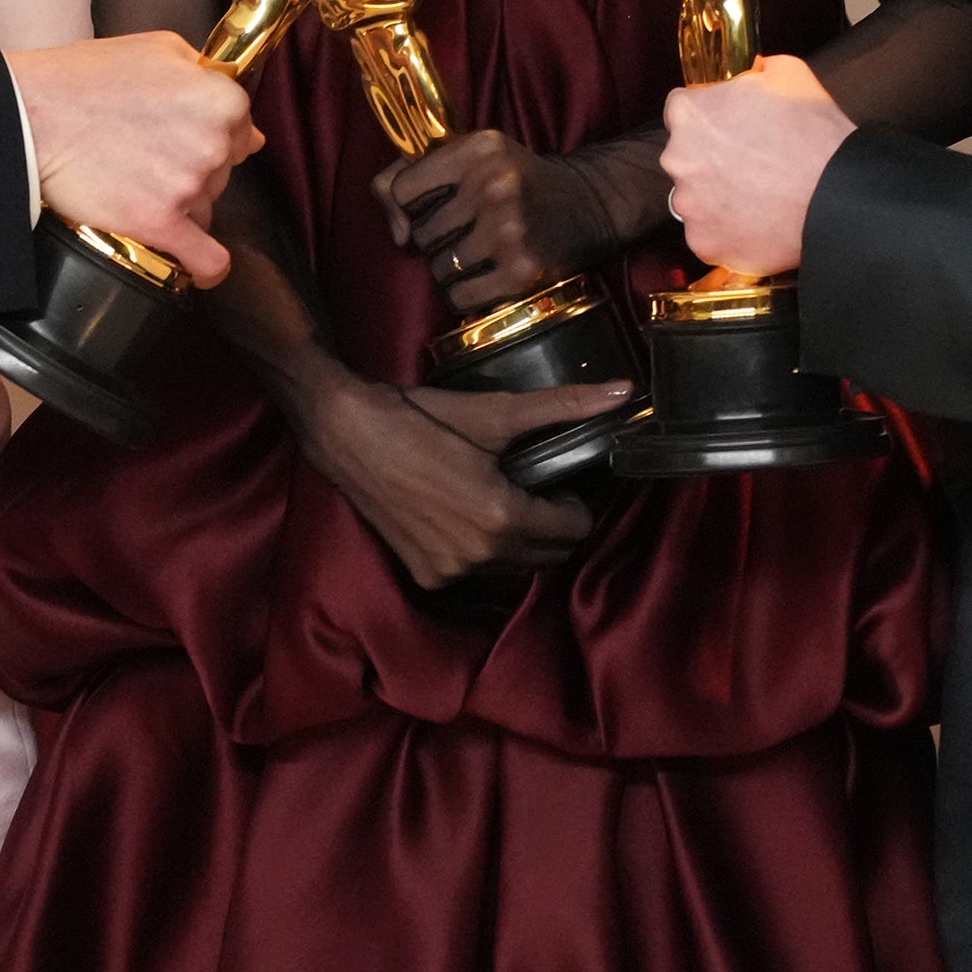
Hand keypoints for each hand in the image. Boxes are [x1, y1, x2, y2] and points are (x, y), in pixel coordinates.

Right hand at [7, 33, 260, 284]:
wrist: (31, 114)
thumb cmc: (87, 77)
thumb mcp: (159, 48)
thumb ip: (207, 77)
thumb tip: (247, 128)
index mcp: (221, 101)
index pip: (242, 132)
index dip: (211, 133)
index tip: (182, 134)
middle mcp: (213, 145)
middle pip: (223, 171)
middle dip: (192, 166)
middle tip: (146, 152)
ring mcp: (188, 187)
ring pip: (206, 208)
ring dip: (181, 203)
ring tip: (136, 182)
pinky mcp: (159, 223)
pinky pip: (205, 260)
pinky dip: (206, 266)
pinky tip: (199, 267)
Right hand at [282, 373, 628, 587]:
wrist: (345, 433)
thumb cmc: (420, 418)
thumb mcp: (492, 412)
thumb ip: (562, 407)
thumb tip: (625, 393)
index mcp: (503, 519)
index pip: (575, 529)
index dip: (574, 502)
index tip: (556, 478)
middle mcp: (481, 558)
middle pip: (551, 556)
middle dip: (553, 525)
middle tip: (535, 486)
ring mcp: (452, 574)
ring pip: (516, 570)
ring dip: (521, 543)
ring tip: (502, 499)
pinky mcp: (427, 577)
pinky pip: (479, 575)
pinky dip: (485, 554)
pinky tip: (467, 516)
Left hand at [374, 130, 642, 312]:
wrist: (589, 202)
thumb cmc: (516, 179)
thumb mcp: (471, 155)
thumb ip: (410, 173)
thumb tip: (396, 233)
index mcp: (479, 149)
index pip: (403, 189)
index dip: (411, 204)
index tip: (434, 205)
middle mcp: (495, 186)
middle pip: (421, 233)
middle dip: (436, 238)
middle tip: (467, 230)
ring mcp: (510, 231)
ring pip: (439, 268)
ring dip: (451, 268)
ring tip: (479, 253)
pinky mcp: (522, 271)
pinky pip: (460, 297)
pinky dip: (465, 294)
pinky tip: (487, 276)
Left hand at [661, 56, 856, 275]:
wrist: (838, 195)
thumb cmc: (814, 132)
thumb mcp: (787, 73)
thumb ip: (754, 70)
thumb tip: (751, 76)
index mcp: (690, 115)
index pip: (682, 110)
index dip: (710, 116)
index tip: (730, 126)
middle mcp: (678, 159)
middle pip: (686, 156)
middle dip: (710, 158)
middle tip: (751, 164)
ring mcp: (689, 206)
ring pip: (696, 198)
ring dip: (718, 197)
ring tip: (759, 197)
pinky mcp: (704, 244)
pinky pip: (710, 235)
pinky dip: (729, 231)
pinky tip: (759, 223)